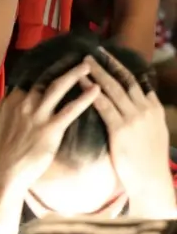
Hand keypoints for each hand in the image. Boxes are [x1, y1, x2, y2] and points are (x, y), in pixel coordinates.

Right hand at [0, 61, 99, 189]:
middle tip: (78, 59)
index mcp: (12, 102)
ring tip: (89, 67)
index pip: (30, 81)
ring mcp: (37, 115)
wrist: (5, 170)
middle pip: (45, 80)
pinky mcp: (50, 129)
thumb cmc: (1, 151)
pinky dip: (84, 98)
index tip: (56, 66)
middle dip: (62, 67)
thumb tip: (10, 96)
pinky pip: (70, 110)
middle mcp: (24, 103)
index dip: (43, 72)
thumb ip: (4, 108)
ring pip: (58, 88)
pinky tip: (96, 91)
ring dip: (74, 75)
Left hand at [86, 52, 173, 199]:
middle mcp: (146, 109)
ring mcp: (134, 118)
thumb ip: (145, 115)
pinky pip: (103, 105)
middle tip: (93, 52)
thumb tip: (135, 102)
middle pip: (124, 80)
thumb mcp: (154, 132)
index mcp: (154, 109)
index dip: (121, 68)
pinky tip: (80, 83)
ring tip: (83, 62)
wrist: (151, 181)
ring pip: (112, 88)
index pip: (137, 82)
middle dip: (107, 64)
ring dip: (96, 73)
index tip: (109, 57)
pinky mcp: (121, 129)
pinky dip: (90, 92)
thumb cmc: (148, 160)